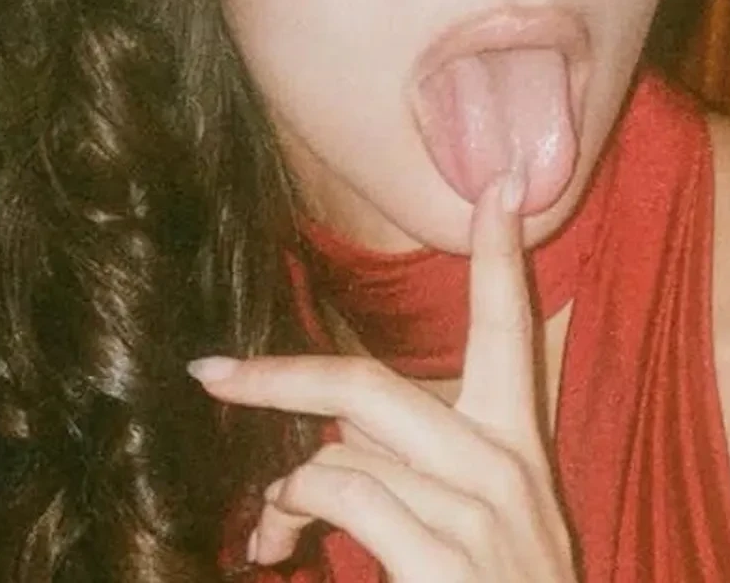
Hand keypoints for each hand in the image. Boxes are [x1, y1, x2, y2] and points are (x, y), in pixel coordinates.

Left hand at [190, 175, 576, 581]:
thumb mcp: (485, 529)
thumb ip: (424, 471)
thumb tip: (326, 450)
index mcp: (519, 446)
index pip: (512, 330)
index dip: (500, 255)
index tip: (496, 185)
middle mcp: (504, 465)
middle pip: (367, 384)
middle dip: (277, 374)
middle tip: (210, 373)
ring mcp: (478, 513)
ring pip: (336, 450)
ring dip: (280, 488)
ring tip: (264, 531)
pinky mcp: (446, 558)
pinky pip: (340, 497)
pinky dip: (291, 516)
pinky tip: (278, 546)